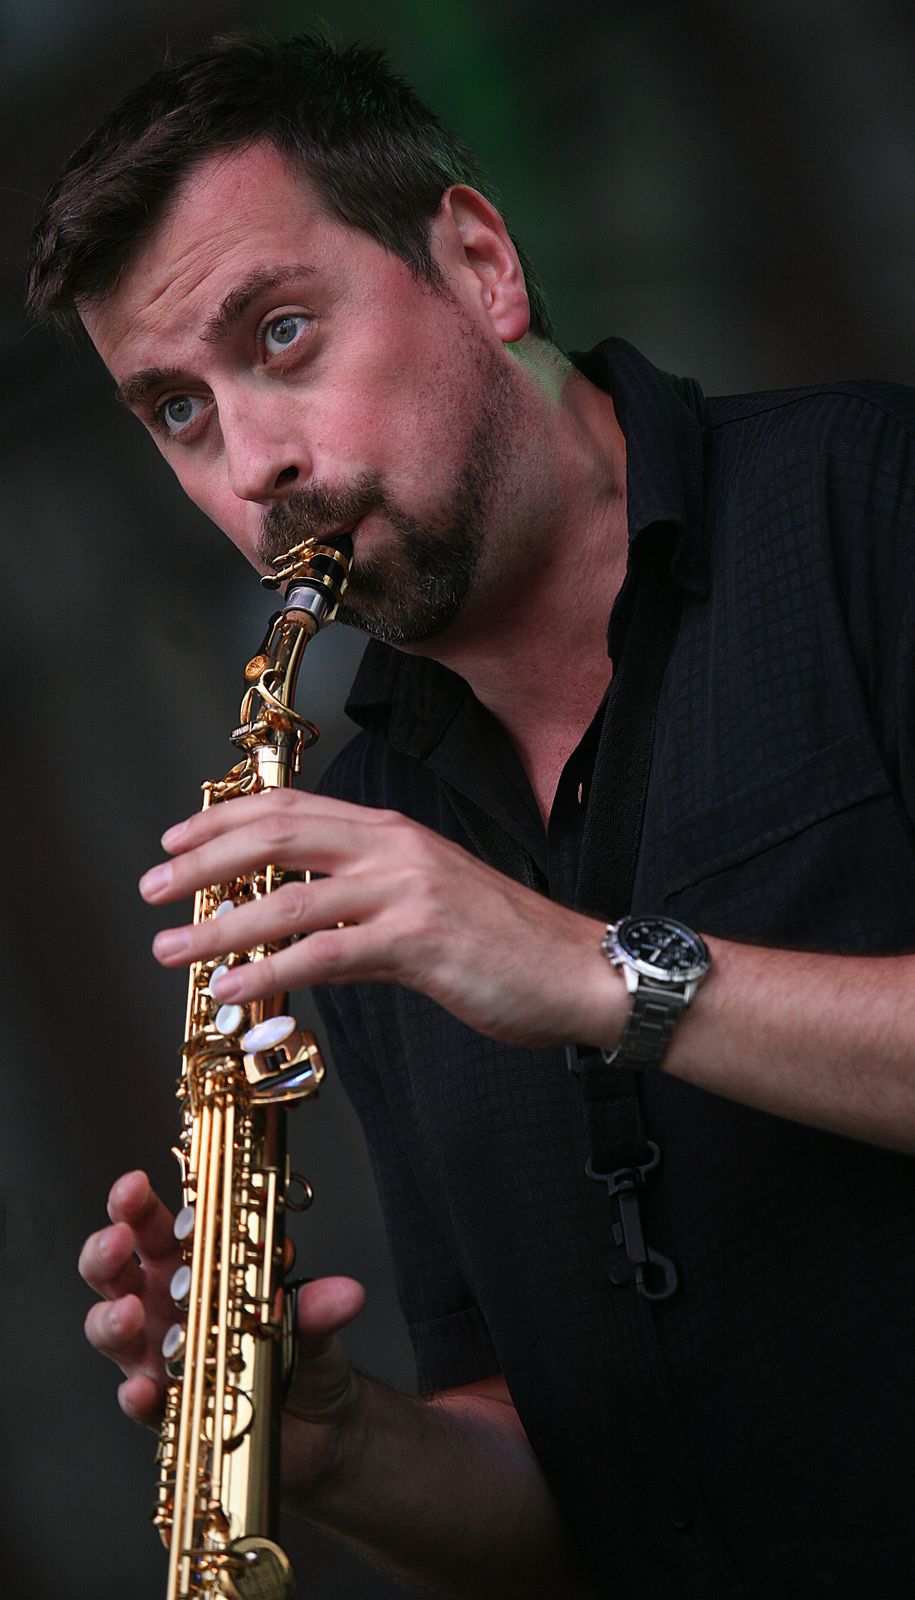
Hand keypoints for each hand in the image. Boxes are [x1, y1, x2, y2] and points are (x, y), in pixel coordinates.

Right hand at [80, 1171, 366, 1488]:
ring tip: (128, 1311)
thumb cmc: (300, 1348)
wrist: (319, 1423)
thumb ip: (319, 1306)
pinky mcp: (170, 1407)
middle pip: (114, 1272)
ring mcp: (159, 1356)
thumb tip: (345, 1294)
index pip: (152, 1226)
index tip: (134, 1185)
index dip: (136, 1205)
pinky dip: (136, 1395)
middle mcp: (164, 1307)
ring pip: (111, 1332)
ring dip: (111, 1319)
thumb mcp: (313, 1320)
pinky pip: (141, 1402)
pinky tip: (142, 1387)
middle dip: (106, 1251)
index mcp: (192, 1266)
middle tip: (119, 1239)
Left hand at [139, 790, 622, 1048]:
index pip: (290, 808)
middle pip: (275, 836)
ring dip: (219, 925)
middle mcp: (393, 848)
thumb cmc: (507, 941)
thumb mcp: (428, 899)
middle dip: (202, 860)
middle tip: (152, 886)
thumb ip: (361, 902)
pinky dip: (270, 972)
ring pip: (289, 899)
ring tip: (172, 951)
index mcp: (392, 832)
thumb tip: (298, 927)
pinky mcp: (418, 942)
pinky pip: (326, 955)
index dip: (223, 819)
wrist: (580, 969)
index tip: (176, 839)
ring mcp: (406, 892)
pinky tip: (233, 990)